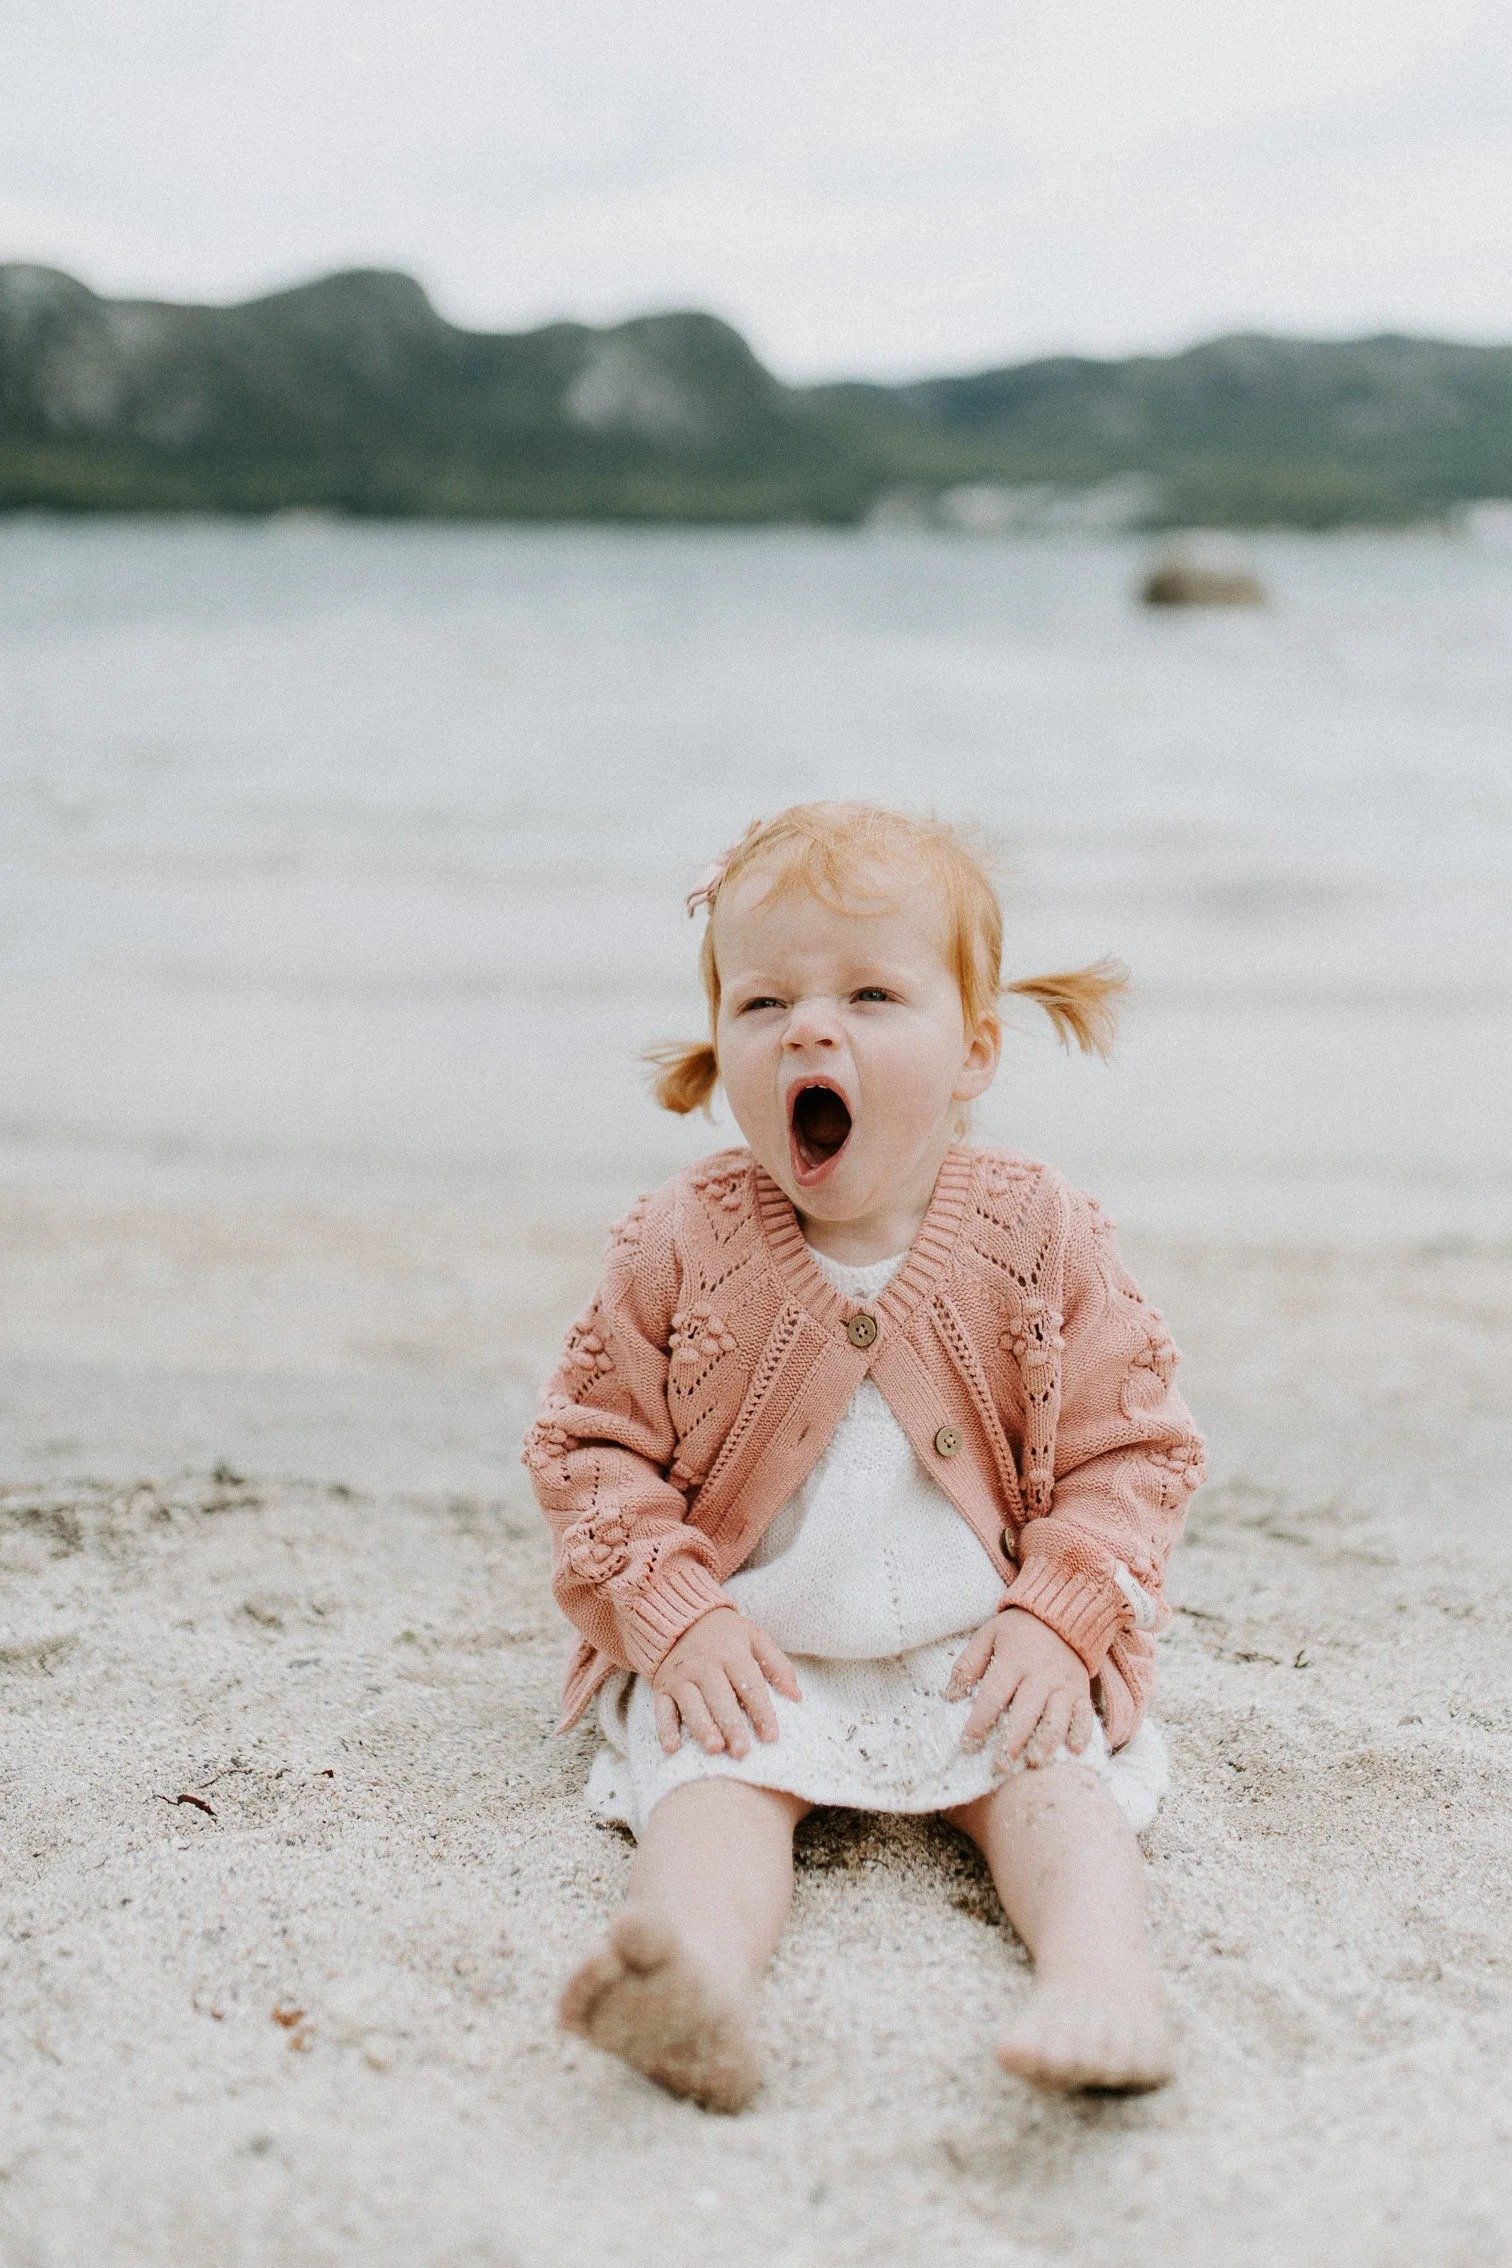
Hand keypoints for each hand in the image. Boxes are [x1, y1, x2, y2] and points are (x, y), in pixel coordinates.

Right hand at [651, 1607, 800, 1758]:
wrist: (681, 1615)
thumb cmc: (726, 1633)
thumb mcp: (755, 1637)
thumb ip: (778, 1666)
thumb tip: (797, 1696)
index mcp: (732, 1653)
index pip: (750, 1685)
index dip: (762, 1712)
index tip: (771, 1737)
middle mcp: (705, 1665)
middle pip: (720, 1698)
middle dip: (731, 1725)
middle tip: (742, 1752)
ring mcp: (681, 1677)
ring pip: (692, 1705)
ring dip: (702, 1728)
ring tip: (714, 1748)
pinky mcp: (663, 1686)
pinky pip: (662, 1709)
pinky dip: (665, 1729)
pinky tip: (672, 1748)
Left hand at [946, 1608, 1095, 1767]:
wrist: (1061, 1612)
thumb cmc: (1017, 1630)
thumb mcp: (987, 1636)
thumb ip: (967, 1665)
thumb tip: (951, 1696)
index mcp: (1013, 1660)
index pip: (993, 1695)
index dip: (980, 1721)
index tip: (967, 1744)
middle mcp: (1040, 1674)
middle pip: (1026, 1711)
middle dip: (1012, 1741)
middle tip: (1000, 1766)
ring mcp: (1064, 1684)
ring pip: (1057, 1717)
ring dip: (1046, 1741)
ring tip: (1034, 1762)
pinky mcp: (1082, 1690)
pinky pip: (1084, 1715)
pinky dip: (1081, 1733)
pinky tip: (1074, 1750)